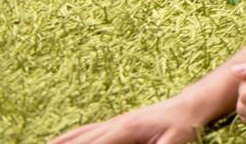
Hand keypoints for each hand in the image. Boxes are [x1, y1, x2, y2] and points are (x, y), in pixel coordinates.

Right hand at [49, 95, 205, 143]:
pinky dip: (65, 138)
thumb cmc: (184, 125)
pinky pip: (83, 132)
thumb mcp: (174, 142)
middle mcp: (113, 124)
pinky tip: (55, 143)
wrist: (190, 105)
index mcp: (124, 129)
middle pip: (77, 141)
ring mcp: (112, 122)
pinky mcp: (114, 124)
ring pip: (76, 136)